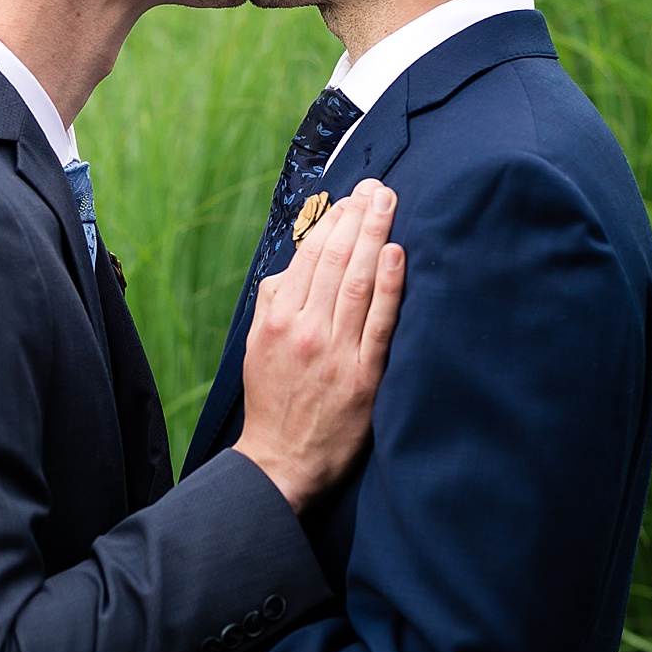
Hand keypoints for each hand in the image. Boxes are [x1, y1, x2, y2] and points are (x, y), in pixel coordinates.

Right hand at [232, 178, 404, 511]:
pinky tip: (396, 254)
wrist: (281, 464)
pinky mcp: (363, 376)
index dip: (332, 221)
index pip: (308, 256)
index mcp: (278, 319)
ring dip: (374, 237)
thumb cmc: (271, 403)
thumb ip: (272, 304)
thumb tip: (291, 266)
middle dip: (357, 217)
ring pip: (356, 282)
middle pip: (334, 260)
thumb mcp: (255, 347)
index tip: (352, 197)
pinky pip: (379, 322)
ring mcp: (335, 352)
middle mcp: (304, 329)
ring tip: (389, 204)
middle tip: (378, 188)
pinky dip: (388, 285)